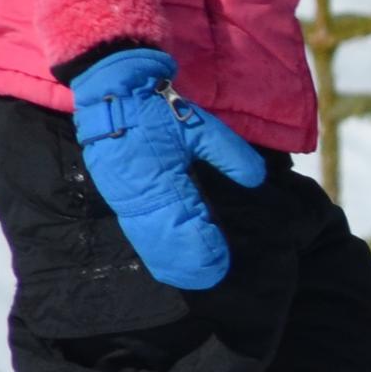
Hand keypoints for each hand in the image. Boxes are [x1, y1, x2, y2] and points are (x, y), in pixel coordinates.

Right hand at [69, 47, 268, 289]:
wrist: (114, 91)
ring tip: (189, 278)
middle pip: (166, 239)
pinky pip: (134, 227)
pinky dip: (150, 246)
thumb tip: (256, 181)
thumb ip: (230, 156)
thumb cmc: (159, 109)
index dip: (203, 247)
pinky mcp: (114, 191)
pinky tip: (162, 259)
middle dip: (188, 261)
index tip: (219, 266)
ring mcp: (124, 194)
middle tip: (210, 280)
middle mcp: (142, 193)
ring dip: (168, 259)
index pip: (187, 222)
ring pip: (148, 238)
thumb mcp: (201, 128)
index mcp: (165, 178)